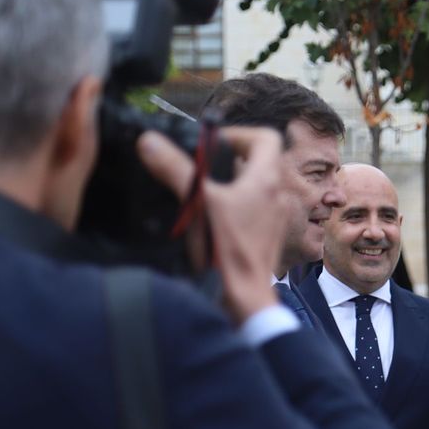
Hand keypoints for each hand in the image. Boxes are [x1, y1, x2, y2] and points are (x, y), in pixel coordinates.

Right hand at [137, 125, 286, 324]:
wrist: (245, 296)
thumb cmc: (228, 251)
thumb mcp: (196, 202)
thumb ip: (173, 169)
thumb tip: (150, 142)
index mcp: (267, 180)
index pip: (266, 137)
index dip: (239, 133)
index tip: (214, 143)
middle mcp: (277, 195)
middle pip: (259, 160)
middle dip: (229, 158)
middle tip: (202, 165)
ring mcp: (275, 217)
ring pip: (255, 185)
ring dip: (230, 182)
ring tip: (202, 190)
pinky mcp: (266, 235)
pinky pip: (253, 209)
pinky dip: (234, 204)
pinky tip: (209, 216)